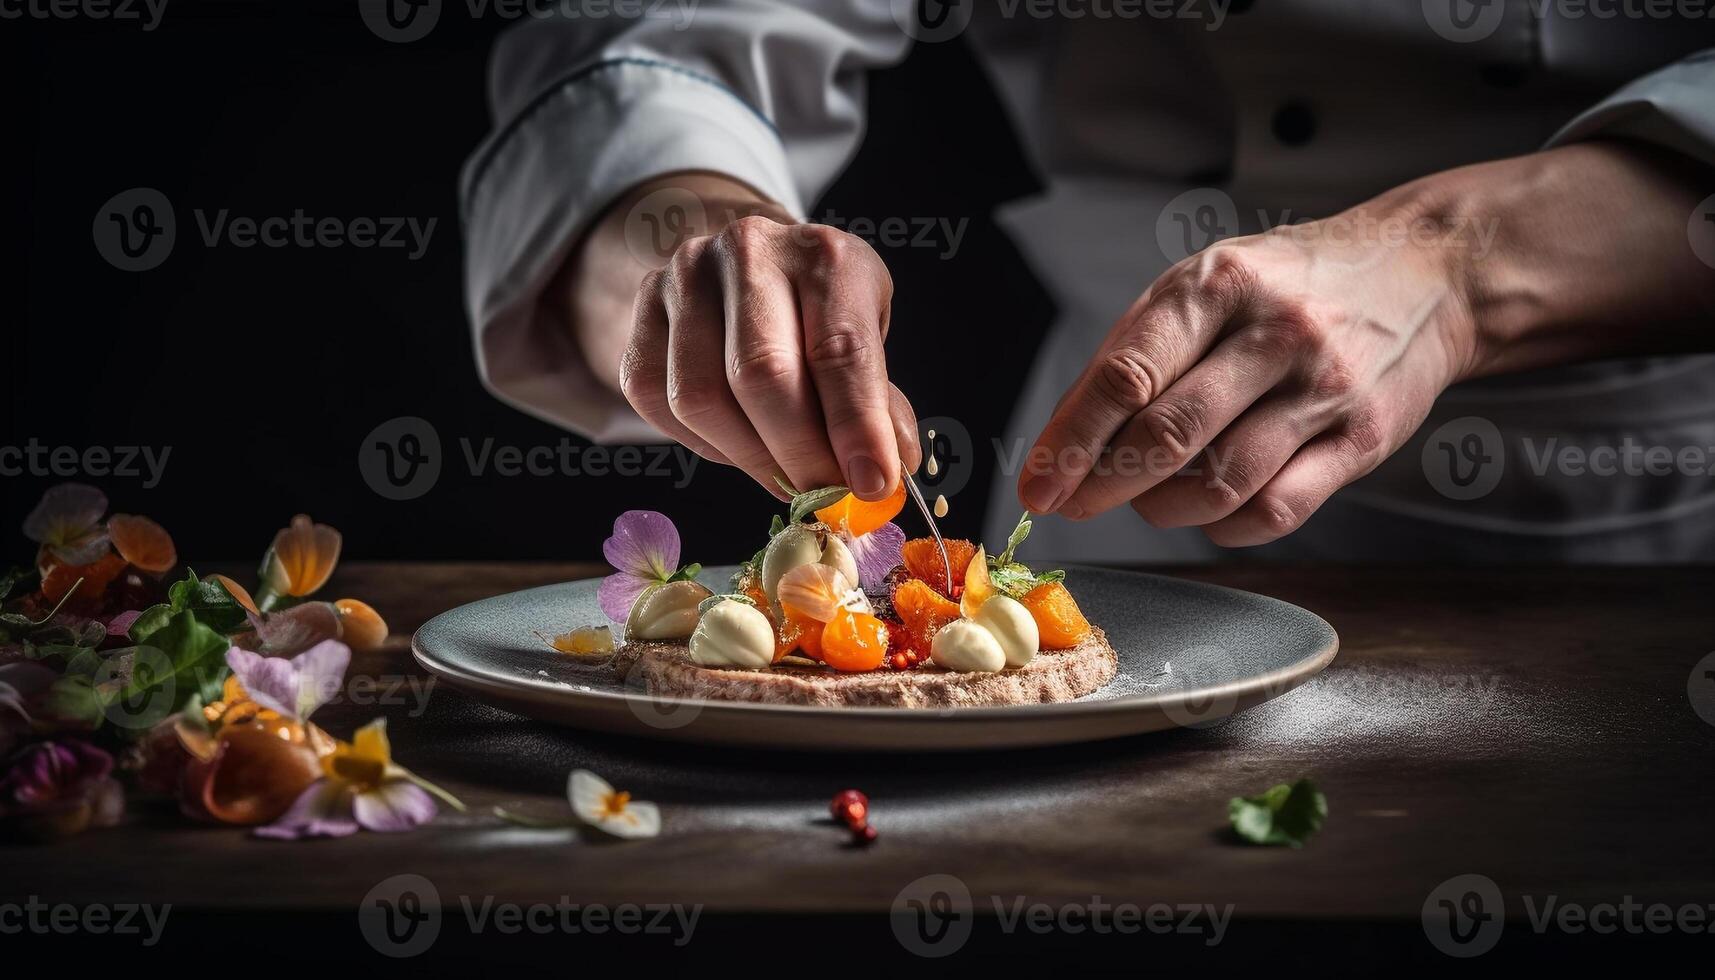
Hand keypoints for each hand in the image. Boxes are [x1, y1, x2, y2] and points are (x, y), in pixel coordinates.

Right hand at [561, 174, 918, 500]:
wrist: (747, 263)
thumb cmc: (816, 308)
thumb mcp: (866, 335)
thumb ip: (879, 403)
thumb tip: (885, 478)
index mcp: (823, 256)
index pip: (839, 350)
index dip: (856, 426)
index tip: (871, 484)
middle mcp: (748, 253)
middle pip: (760, 375)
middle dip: (798, 455)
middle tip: (825, 497)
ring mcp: (684, 279)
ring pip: (700, 398)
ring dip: (748, 457)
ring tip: (785, 474)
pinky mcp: (642, 314)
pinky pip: (657, 403)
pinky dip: (702, 442)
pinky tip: (737, 441)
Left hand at [1020, 142, 1714, 544]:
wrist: (1422, 273)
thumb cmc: (1291, 284)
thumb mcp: (1205, 285)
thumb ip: (1135, 353)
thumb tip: (1063, 437)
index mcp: (1218, 286)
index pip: (1127, 375)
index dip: (1071, 441)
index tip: (1038, 484)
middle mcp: (1275, 333)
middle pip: (1167, 437)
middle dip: (1105, 484)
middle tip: (1076, 504)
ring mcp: (1324, 389)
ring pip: (1219, 483)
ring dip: (1163, 510)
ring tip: (1147, 500)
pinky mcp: (1363, 439)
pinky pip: (1276, 510)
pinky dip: (1225, 527)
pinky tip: (1209, 513)